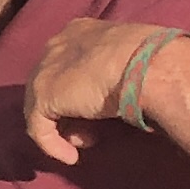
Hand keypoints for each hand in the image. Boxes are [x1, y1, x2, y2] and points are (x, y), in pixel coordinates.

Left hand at [22, 15, 174, 166]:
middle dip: (68, 112)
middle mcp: (57, 45)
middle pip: (52, 85)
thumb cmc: (150, 60)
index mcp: (80, 31)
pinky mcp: (43, 95)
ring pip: (43, 107)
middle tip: (91, 130)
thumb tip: (121, 92)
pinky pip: (39, 128)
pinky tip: (71, 157)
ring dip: (64, 129)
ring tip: (87, 141)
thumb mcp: (131, 60)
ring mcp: (45, 69)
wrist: (146, 64)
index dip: (77, 90)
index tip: (97, 108)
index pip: (68, 63)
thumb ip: (117, 71)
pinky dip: (53, 145)